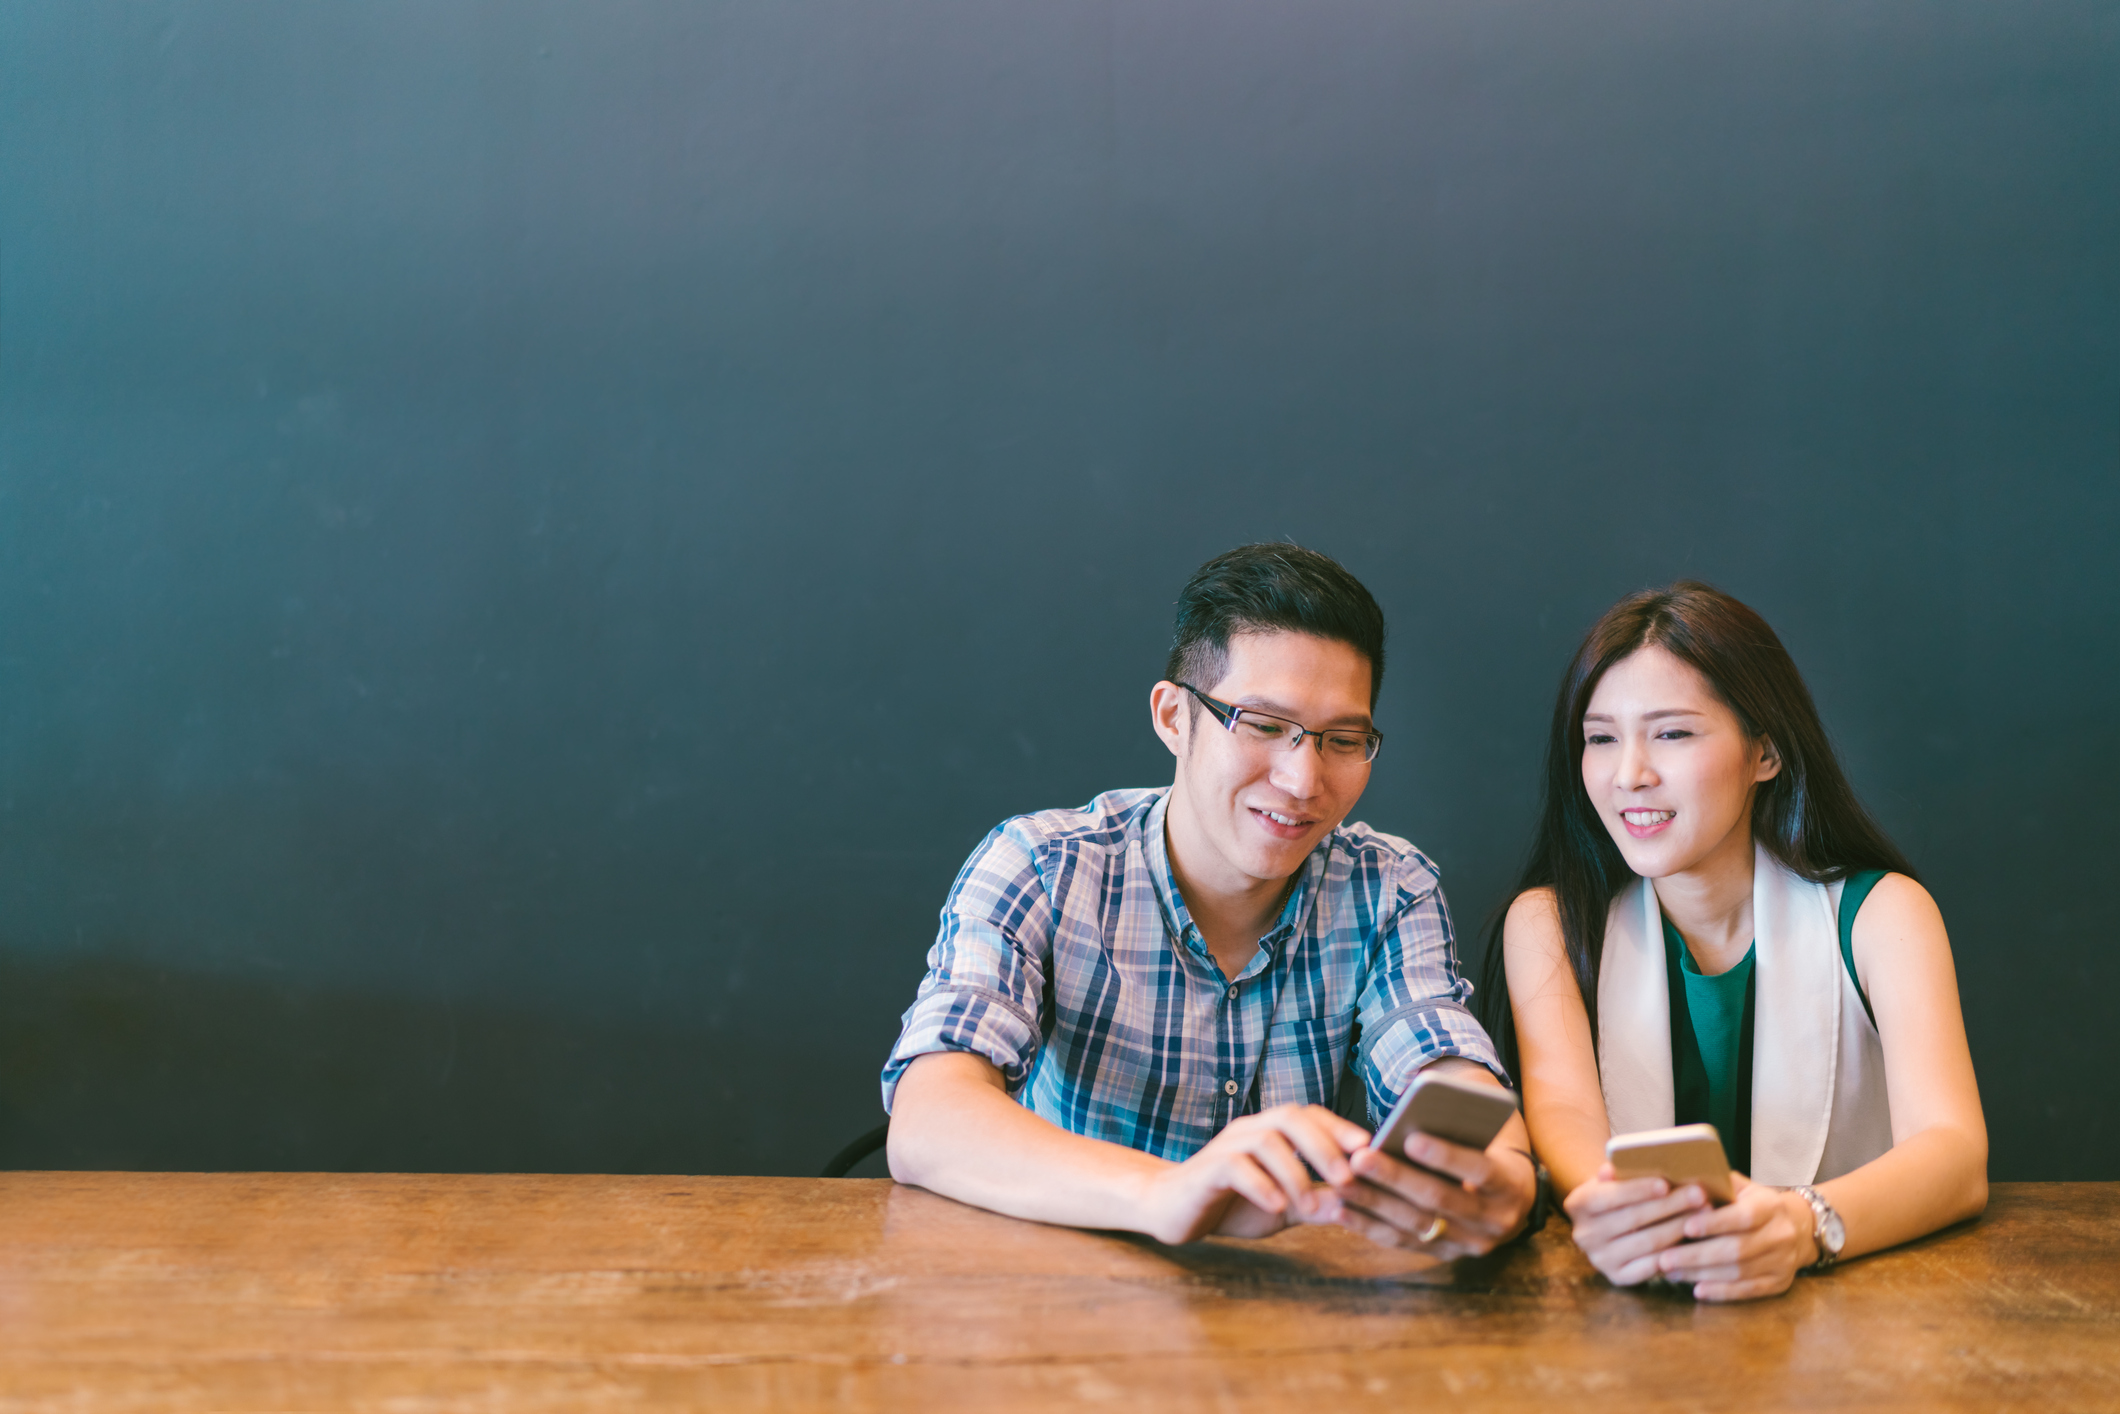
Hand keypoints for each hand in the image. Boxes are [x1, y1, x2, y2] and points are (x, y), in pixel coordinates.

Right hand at [1134, 1104, 1368, 1245]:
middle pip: (1291, 1117)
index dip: (1340, 1127)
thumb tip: (1358, 1204)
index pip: (1310, 1115)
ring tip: (1312, 1203)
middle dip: (1323, 1145)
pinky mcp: (1207, 1169)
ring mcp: (1226, 1146)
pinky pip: (1235, 1166)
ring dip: (1295, 1172)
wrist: (1172, 1210)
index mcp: (1271, 1133)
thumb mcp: (1283, 1207)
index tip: (1371, 1149)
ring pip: (1266, 1140)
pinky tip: (1276, 1206)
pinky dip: (1260, 1184)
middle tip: (1348, 1178)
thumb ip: (1315, 1202)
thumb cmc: (1231, 1204)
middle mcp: (1250, 1130)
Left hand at [1329, 1130, 1536, 1256]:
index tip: (1411, 1138)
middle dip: (1396, 1178)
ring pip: (1416, 1224)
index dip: (1446, 1156)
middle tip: (1360, 1159)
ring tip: (1343, 1183)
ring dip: (1374, 1203)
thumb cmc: (1486, 1153)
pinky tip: (1340, 1210)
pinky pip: (1402, 1242)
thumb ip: (1456, 1131)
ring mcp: (1469, 1244)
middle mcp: (1494, 1221)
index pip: (1480, 1170)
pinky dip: (1368, 1226)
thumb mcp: (1484, 1140)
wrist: (1511, 1199)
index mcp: (1509, 1185)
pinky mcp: (1444, 1255)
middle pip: (1440, 1199)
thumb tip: (1408, 1121)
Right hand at [1563, 1163, 1708, 1285]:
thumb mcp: (1612, 1179)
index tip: (1666, 1183)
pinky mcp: (1618, 1277)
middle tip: (1699, 1195)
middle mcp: (1584, 1234)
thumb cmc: (1617, 1194)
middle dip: (1670, 1206)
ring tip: (1704, 1214)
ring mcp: (1600, 1259)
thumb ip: (1620, 1170)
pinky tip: (1694, 1239)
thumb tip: (1630, 1156)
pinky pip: (1651, 1267)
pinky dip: (1674, 1252)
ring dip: (1680, 1227)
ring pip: (1647, 1243)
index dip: (1639, 1190)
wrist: (1606, 1224)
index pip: (1610, 1195)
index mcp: (1578, 1204)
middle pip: (1634, 1219)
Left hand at [1655, 1172, 1816, 1301]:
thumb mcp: (1742, 1188)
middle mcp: (1781, 1235)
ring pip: (1739, 1273)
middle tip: (1665, 1258)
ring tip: (1671, 1272)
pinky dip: (1721, 1292)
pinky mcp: (1779, 1283)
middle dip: (1697, 1255)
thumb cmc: (1756, 1203)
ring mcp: (1783, 1262)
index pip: (1743, 1216)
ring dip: (1702, 1274)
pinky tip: (1697, 1289)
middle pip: (1737, 1249)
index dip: (1715, 1223)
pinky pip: (1748, 1291)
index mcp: (1770, 1206)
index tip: (1685, 1226)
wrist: (1799, 1227)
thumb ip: (1716, 1185)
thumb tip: (1678, 1182)